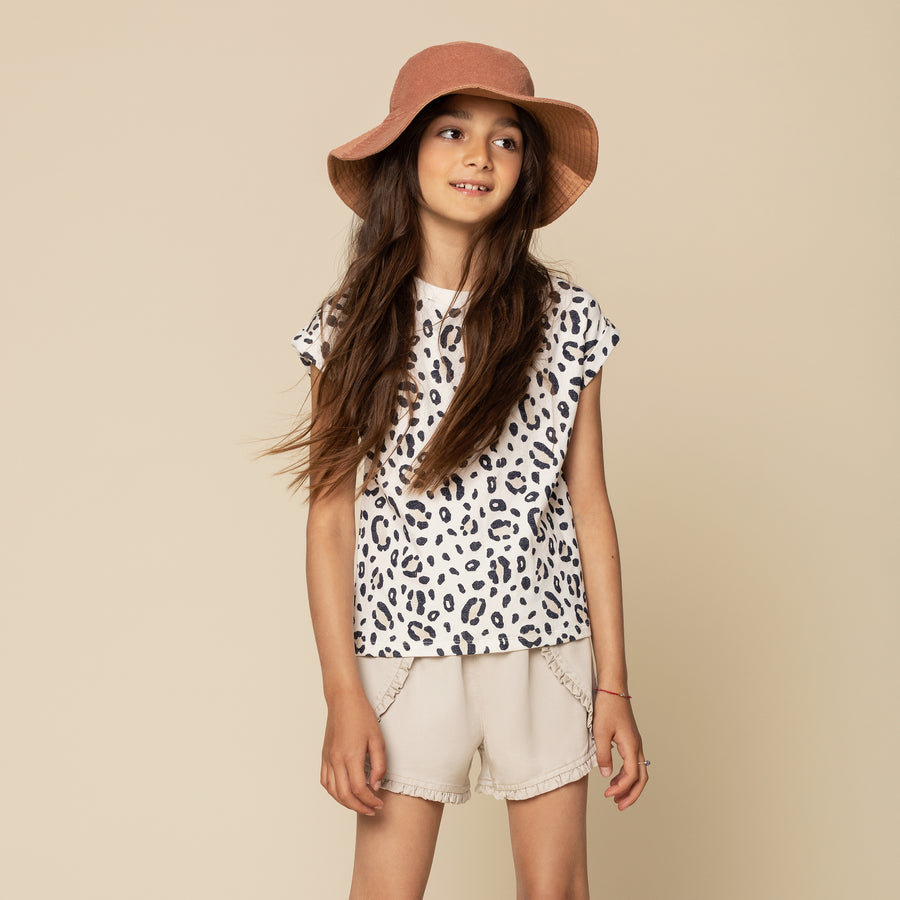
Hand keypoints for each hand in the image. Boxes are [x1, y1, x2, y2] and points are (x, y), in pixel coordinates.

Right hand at [320, 688, 386, 815]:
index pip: (360, 789)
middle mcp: (336, 760)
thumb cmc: (362, 716)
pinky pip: (325, 781)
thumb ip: (378, 765)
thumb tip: (376, 786)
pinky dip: (334, 793)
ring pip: (333, 791)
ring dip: (346, 803)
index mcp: (351, 756)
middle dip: (359, 807)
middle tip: (372, 810)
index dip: (371, 801)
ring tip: (360, 805)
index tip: (380, 804)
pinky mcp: (324, 756)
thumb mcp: (378, 739)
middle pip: (345, 795)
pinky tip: (344, 793)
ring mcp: (328, 759)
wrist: (343, 700)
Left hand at [592, 694, 648, 810]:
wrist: (612, 688)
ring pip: (638, 771)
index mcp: (631, 746)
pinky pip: (633, 762)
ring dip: (629, 786)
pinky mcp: (630, 739)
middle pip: (641, 778)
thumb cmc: (606, 708)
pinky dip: (626, 774)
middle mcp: (637, 746)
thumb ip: (604, 755)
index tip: (608, 794)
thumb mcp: (600, 732)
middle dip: (632, 794)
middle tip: (619, 806)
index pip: (631, 776)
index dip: (621, 789)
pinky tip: (614, 777)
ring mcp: (635, 742)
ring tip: (615, 795)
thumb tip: (607, 776)